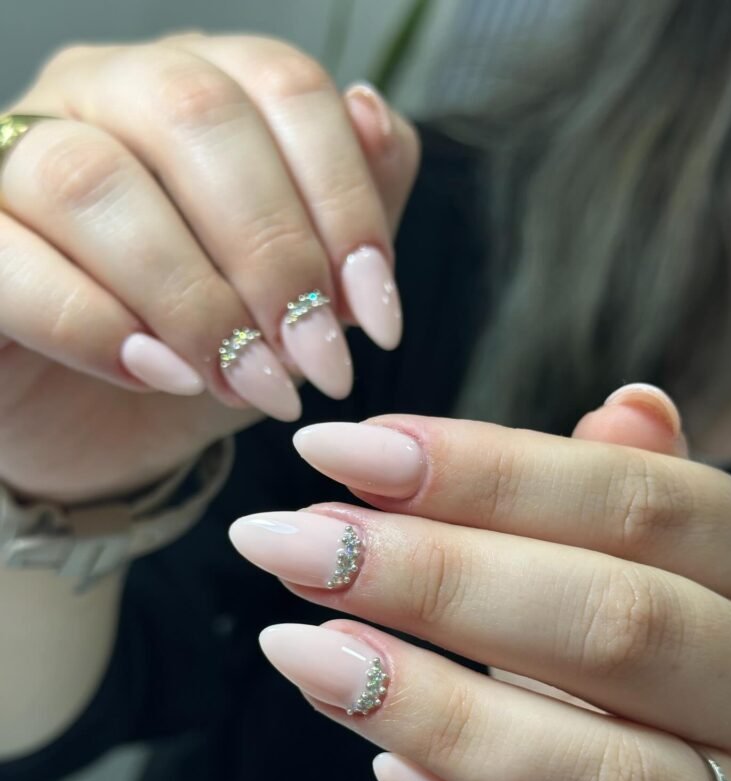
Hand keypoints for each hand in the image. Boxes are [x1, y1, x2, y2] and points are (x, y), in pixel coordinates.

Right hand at [0, 35, 417, 500]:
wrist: (105, 428)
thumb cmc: (208, 344)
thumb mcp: (299, 286)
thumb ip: (352, 201)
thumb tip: (372, 116)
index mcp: (197, 88)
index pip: (282, 88)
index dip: (345, 203)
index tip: (379, 322)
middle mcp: (101, 97)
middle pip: (192, 116)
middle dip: (273, 253)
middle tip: (317, 360)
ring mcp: (14, 162)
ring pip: (90, 181)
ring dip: (191, 299)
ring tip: (249, 383)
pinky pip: (10, 261)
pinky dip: (97, 326)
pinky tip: (163, 377)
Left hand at [229, 392, 730, 780]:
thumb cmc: (645, 667)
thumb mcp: (649, 566)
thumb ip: (622, 499)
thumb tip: (625, 406)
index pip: (638, 504)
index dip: (483, 471)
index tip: (337, 452)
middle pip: (618, 626)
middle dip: (437, 579)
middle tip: (293, 545)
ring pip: (601, 778)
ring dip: (437, 713)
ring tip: (303, 654)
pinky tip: (393, 775)